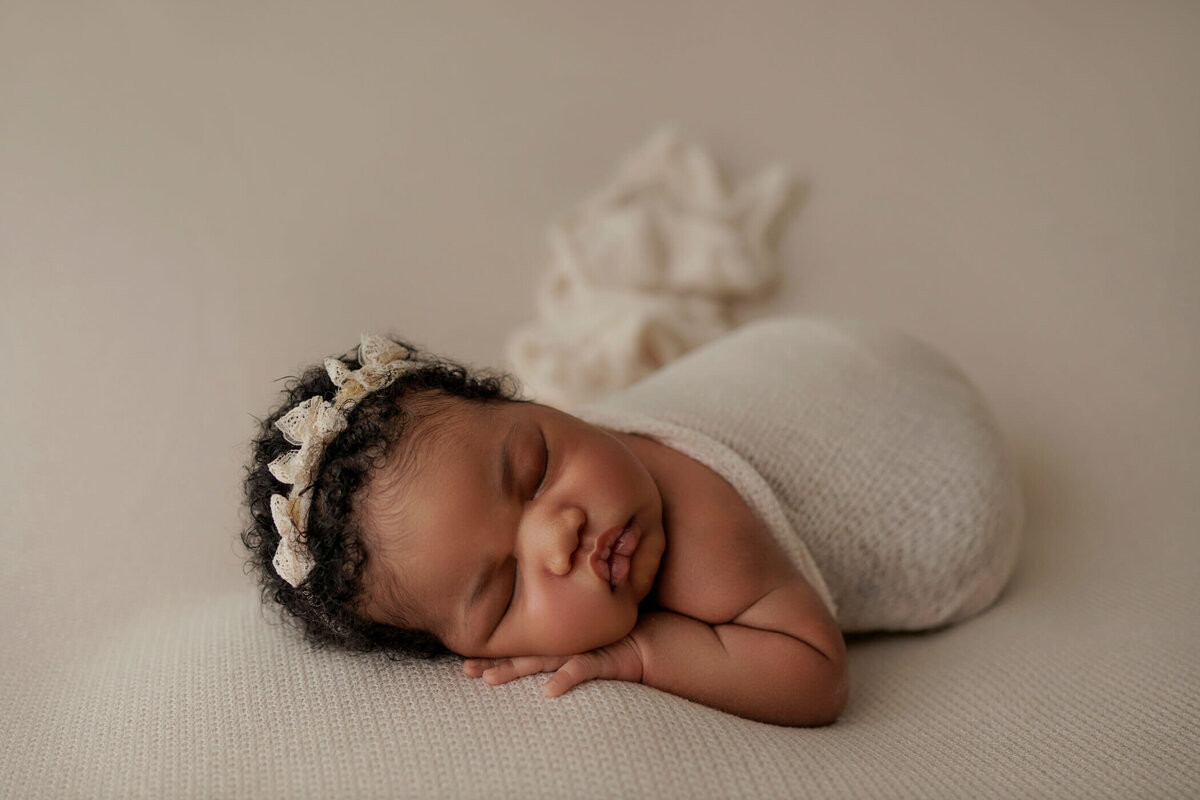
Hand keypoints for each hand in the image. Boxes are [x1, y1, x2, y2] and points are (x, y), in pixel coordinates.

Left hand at [462, 634, 643, 697]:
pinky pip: (579, 671)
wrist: (644, 641)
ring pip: (540, 661)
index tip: (464, 665)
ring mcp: (577, 651)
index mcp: (553, 644)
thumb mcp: (579, 648)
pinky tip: (548, 693)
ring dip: (515, 669)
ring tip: (491, 679)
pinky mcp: (598, 660)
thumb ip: (555, 650)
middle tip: (467, 671)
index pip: (517, 650)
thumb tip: (534, 670)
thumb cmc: (609, 644)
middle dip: (492, 663)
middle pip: (520, 656)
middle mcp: (560, 646)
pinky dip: (564, 680)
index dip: (492, 655)